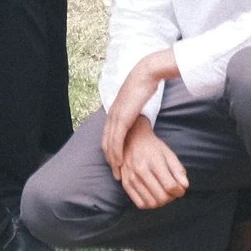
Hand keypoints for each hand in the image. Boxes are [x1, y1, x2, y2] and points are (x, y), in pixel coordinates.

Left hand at [98, 58, 167, 176]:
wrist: (145, 75)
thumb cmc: (143, 88)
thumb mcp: (135, 104)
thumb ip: (133, 114)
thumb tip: (137, 120)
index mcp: (113, 113)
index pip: (107, 138)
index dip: (110, 153)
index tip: (116, 165)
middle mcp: (111, 116)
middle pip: (105, 144)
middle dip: (110, 161)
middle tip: (116, 175)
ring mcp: (115, 117)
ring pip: (109, 144)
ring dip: (112, 160)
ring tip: (118, 173)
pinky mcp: (122, 118)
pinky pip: (117, 139)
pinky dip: (116, 152)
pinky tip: (120, 162)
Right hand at [113, 117, 189, 210]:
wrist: (132, 140)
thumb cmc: (153, 148)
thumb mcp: (169, 154)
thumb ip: (178, 170)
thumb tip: (185, 186)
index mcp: (154, 162)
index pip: (170, 186)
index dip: (179, 191)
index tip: (180, 188)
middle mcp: (141, 171)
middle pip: (161, 197)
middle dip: (171, 197)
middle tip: (172, 191)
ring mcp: (131, 178)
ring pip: (152, 203)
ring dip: (161, 202)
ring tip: (162, 192)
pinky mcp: (125, 184)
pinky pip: (141, 204)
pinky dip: (150, 203)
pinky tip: (153, 195)